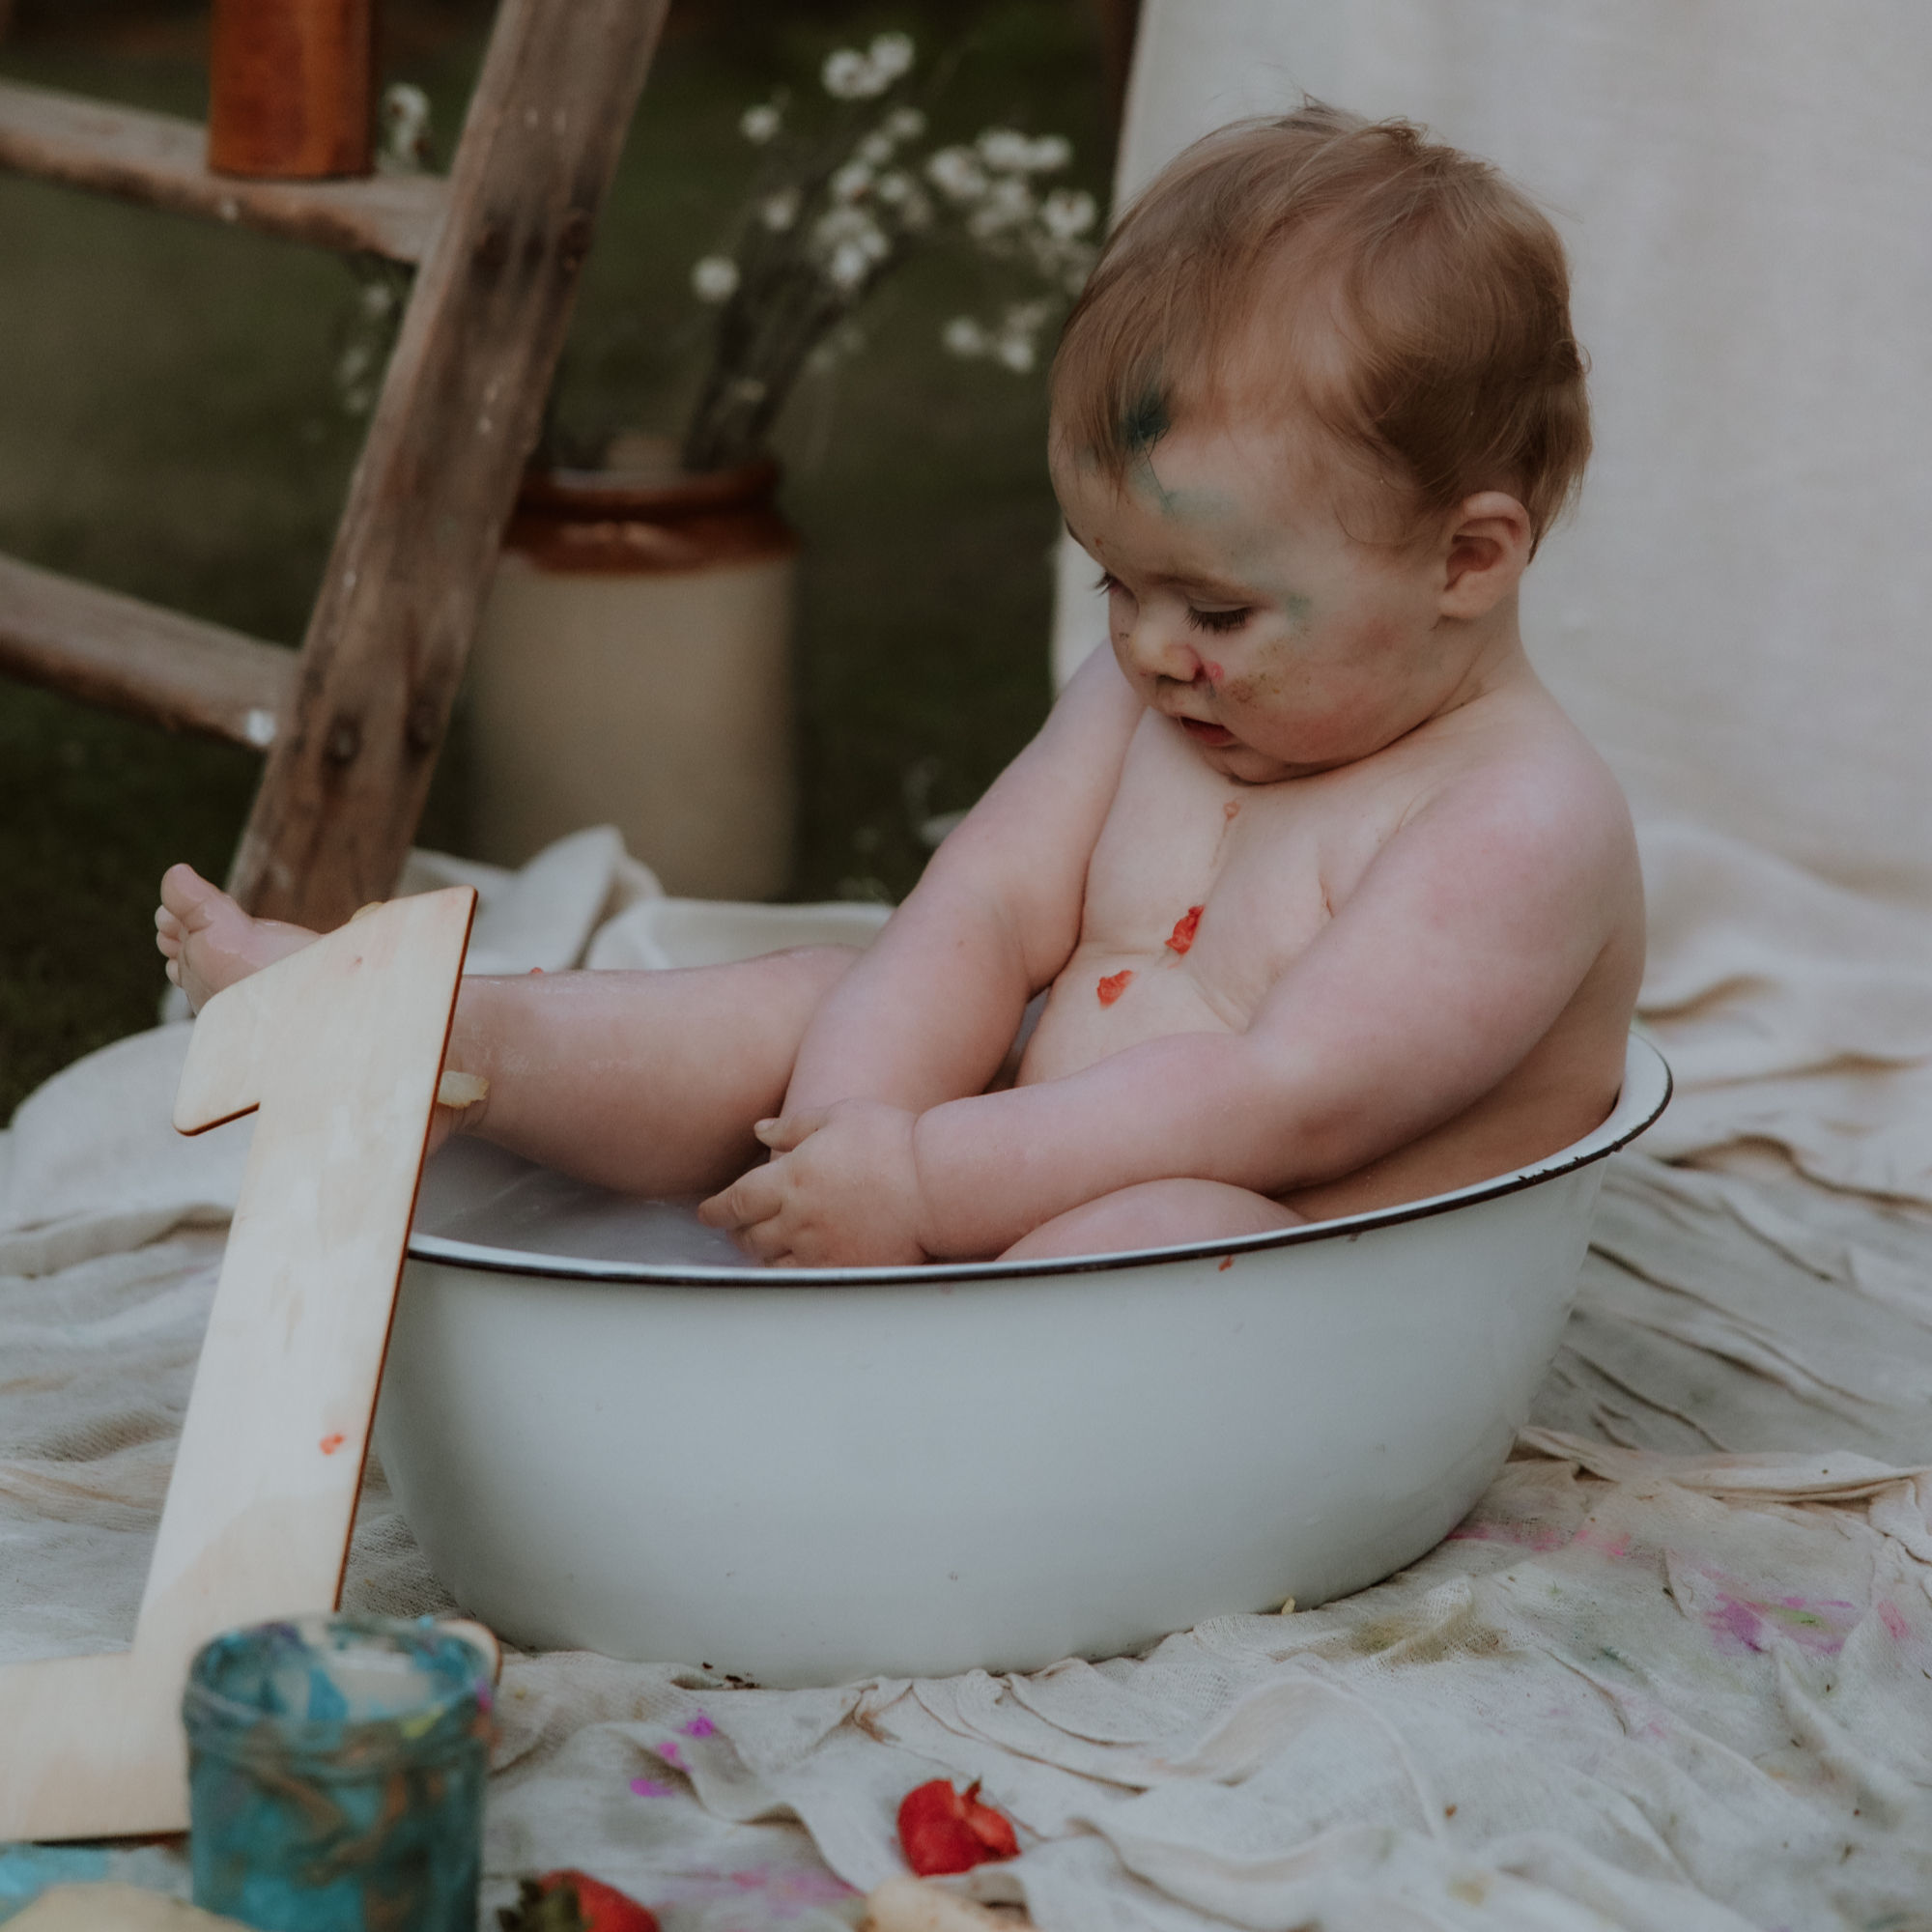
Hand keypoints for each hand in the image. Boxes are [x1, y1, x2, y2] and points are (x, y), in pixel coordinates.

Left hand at [698, 1100, 928, 1266]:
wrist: (938, 1184)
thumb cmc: (891, 1140)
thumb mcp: (839, 1116)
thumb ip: (793, 1126)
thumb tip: (759, 1131)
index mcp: (791, 1178)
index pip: (735, 1202)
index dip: (715, 1211)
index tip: (707, 1214)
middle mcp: (798, 1219)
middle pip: (750, 1236)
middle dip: (739, 1232)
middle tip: (739, 1229)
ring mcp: (821, 1249)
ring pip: (773, 1263)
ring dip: (763, 1254)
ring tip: (766, 1247)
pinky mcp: (846, 1270)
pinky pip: (805, 1280)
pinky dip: (792, 1273)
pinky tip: (796, 1265)